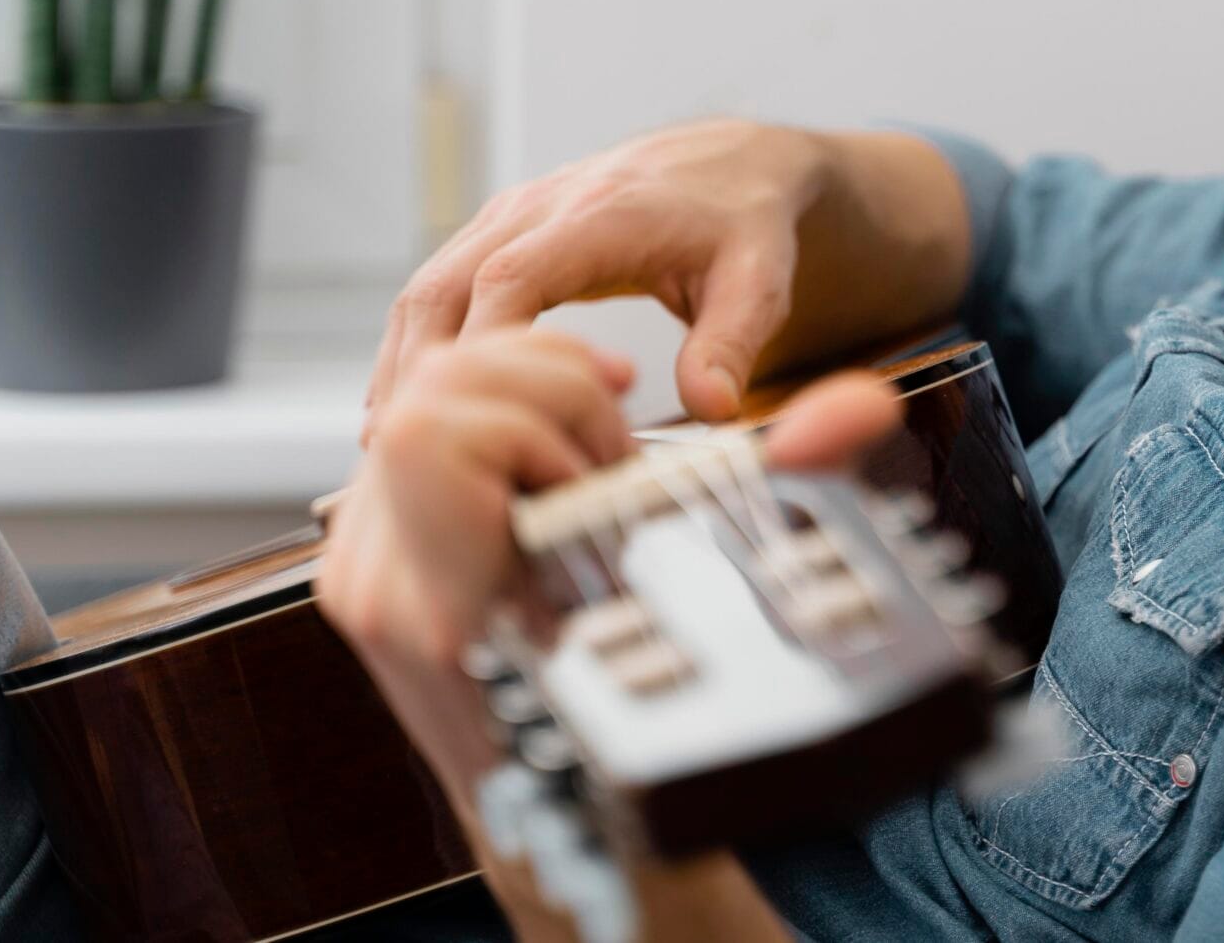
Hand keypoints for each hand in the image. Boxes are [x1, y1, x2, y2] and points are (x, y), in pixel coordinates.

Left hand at [318, 333, 901, 941]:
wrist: (575, 831)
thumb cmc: (656, 744)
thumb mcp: (732, 624)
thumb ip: (811, 485)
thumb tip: (856, 407)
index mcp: (455, 613)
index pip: (433, 434)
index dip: (538, 405)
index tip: (612, 451)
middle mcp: (389, 591)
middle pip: (425, 396)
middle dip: (537, 392)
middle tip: (605, 457)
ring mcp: (366, 573)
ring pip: (415, 403)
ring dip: (516, 403)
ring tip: (583, 466)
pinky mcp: (371, 555)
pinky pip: (410, 436)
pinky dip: (492, 420)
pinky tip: (555, 465)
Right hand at [365, 120, 967, 438]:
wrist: (737, 163)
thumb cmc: (746, 221)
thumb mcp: (759, 279)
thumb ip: (734, 340)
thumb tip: (711, 406)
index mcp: (600, 214)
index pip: (514, 276)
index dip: (482, 347)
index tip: (462, 415)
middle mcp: (542, 205)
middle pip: (448, 282)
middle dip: (416, 365)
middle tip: (397, 448)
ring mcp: (515, 215)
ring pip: (431, 284)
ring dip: (404, 357)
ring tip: (386, 438)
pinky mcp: (506, 231)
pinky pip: (444, 284)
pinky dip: (420, 341)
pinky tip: (410, 396)